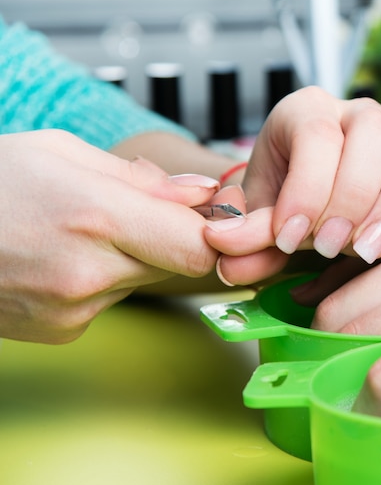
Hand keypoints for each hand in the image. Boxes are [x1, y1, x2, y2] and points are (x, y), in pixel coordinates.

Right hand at [0, 129, 234, 342]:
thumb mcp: (63, 153)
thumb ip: (143, 180)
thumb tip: (202, 195)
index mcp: (95, 217)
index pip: (199, 248)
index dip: (214, 234)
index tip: (210, 217)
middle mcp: (88, 275)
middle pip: (176, 265)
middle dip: (170, 239)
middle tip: (136, 214)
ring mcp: (74, 311)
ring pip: (143, 281)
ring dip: (131, 257)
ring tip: (81, 233)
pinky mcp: (63, 331)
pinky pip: (111, 301)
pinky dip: (102, 280)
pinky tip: (62, 259)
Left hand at [205, 86, 380, 284]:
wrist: (309, 202)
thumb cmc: (284, 204)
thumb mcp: (259, 217)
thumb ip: (244, 234)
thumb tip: (223, 251)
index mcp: (306, 114)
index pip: (314, 133)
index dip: (303, 188)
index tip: (289, 239)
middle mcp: (356, 115)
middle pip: (370, 134)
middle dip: (350, 197)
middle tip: (331, 248)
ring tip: (373, 248)